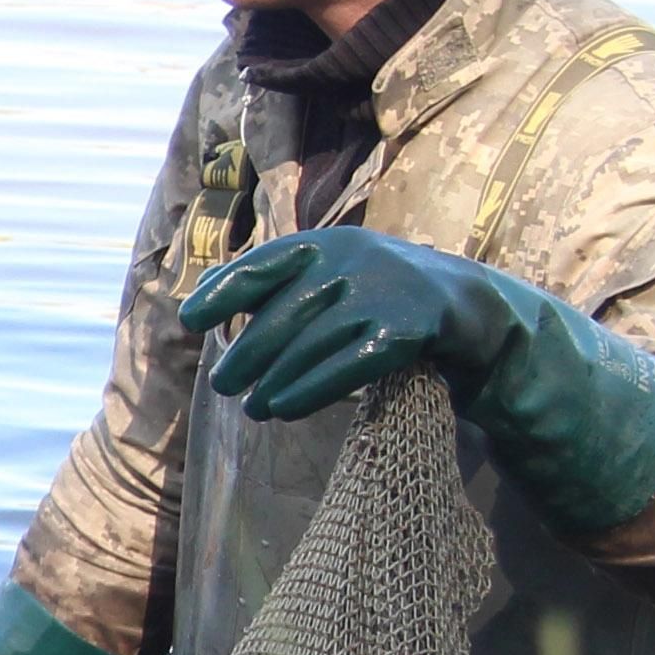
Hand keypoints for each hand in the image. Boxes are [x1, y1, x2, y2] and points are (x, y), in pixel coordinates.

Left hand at [177, 227, 517, 421]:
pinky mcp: (406, 331)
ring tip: (253, 408)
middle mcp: (348, 261)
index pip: (261, 266)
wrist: (463, 305)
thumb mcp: (328, 272)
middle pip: (282, 315)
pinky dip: (311, 389)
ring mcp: (380, 294)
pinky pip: (348, 365)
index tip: (191, 322)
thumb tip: (199, 297)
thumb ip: (271, 282)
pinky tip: (285, 409)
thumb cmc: (375, 293)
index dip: (223, 293)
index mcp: (322, 244)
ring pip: (311, 345)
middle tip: (224, 385)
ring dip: (273, 382)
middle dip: (247, 354)